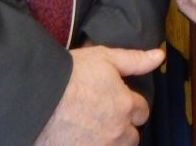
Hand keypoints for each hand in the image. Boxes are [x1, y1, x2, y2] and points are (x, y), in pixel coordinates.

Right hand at [34, 45, 164, 145]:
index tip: (114, 100)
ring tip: (90, 128)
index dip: (129, 104)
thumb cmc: (69, 75)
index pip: (142, 111)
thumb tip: (159, 57)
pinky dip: (93, 145)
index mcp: (126, 104)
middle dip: (121, 127)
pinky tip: (80, 138)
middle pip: (131, 135)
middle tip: (101, 115)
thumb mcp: (103, 58)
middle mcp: (118, 130)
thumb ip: (134, 60)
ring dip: (109, 141)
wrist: (36, 97)